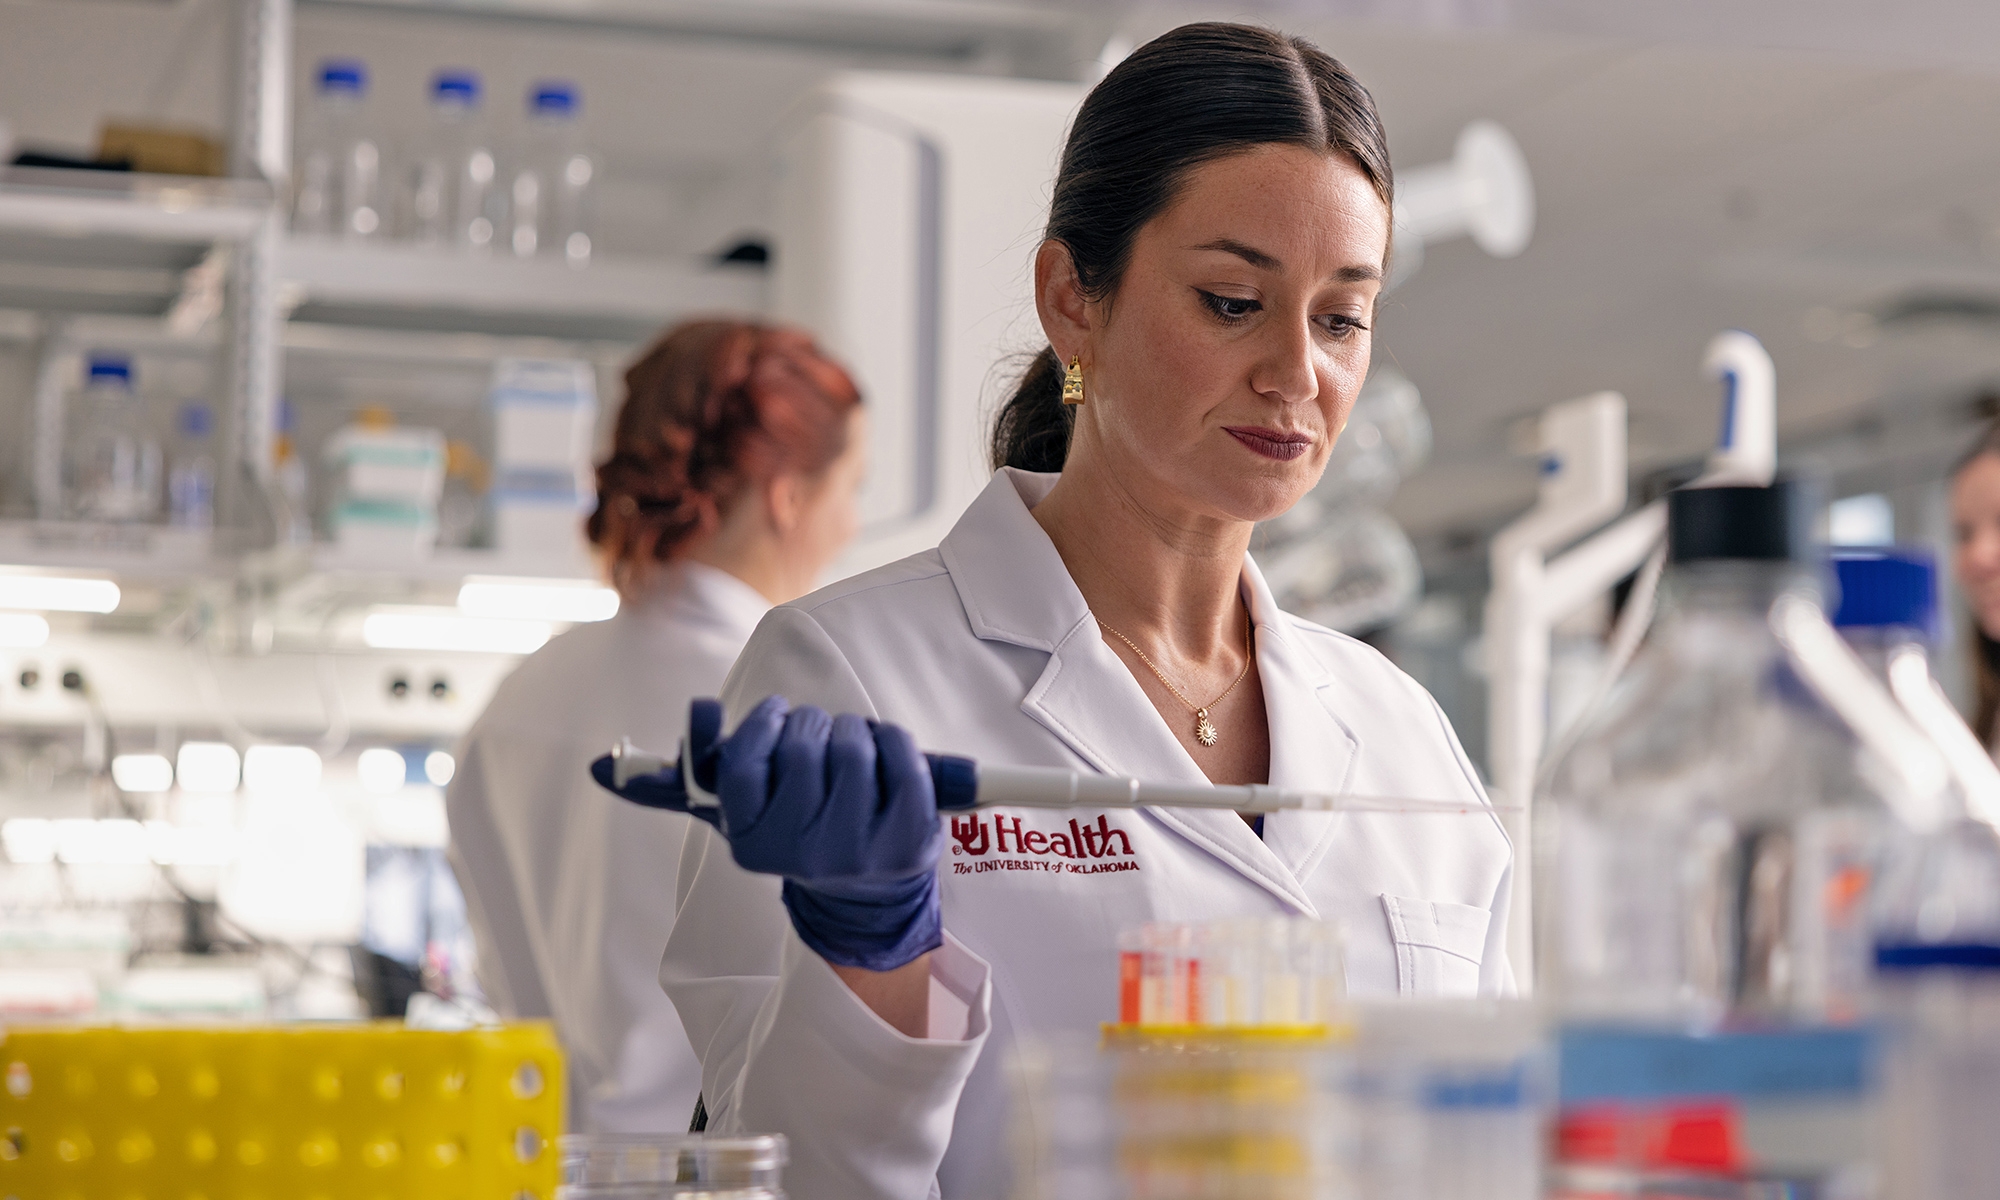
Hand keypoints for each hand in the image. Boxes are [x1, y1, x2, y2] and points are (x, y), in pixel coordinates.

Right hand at [592, 696, 942, 971]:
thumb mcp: (735, 815)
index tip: (773, 715)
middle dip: (809, 723)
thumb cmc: (793, 832)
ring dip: (850, 729)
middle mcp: (803, 856)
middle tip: (813, 731)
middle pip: (803, 748)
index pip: (740, 764)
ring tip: (847, 743)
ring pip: (853, 748)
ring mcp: (861, 851)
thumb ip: (673, 787)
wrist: (864, 895)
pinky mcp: (911, 841)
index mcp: (752, 844)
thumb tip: (602, 768)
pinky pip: (903, 759)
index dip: (760, 725)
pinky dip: (893, 739)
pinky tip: (882, 750)